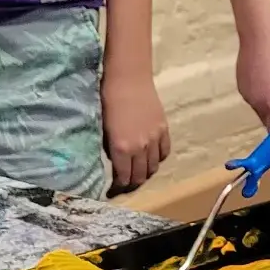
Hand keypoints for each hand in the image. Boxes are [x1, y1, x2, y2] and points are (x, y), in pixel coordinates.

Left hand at [100, 67, 171, 191]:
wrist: (129, 79)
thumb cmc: (109, 100)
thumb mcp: (104, 128)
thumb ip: (111, 147)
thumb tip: (115, 161)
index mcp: (121, 148)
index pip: (123, 177)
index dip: (119, 186)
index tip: (115, 189)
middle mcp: (139, 148)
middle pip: (140, 176)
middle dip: (133, 183)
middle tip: (127, 184)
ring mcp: (154, 139)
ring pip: (154, 166)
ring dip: (147, 173)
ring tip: (140, 172)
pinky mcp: (164, 130)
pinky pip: (164, 152)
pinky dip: (158, 159)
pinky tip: (152, 157)